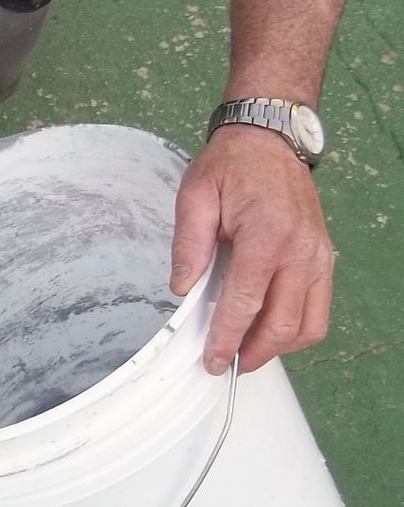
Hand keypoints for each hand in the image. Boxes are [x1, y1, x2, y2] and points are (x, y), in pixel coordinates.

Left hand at [171, 125, 334, 373]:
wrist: (270, 141)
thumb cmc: (231, 167)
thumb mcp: (195, 196)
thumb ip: (188, 245)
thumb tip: (182, 290)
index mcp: (266, 236)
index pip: (246, 303)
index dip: (227, 338)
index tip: (212, 361)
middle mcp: (300, 251)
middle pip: (283, 323)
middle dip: (254, 352)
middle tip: (226, 365)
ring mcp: (318, 256)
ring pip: (309, 323)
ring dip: (279, 347)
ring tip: (247, 353)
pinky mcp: (324, 258)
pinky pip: (320, 307)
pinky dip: (298, 328)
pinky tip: (271, 331)